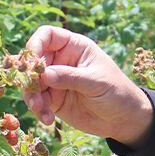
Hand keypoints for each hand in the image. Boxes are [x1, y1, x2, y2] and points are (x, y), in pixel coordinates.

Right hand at [21, 25, 153, 145]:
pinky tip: (48, 120)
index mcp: (75, 47)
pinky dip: (38, 110)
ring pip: (32, 83)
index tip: (32, 62)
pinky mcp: (53, 100)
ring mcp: (56, 81)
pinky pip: (37, 101)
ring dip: (31, 96)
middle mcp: (61, 61)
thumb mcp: (96, 82)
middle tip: (34, 91)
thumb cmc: (117, 92)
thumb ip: (71, 77)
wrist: (125, 119)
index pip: (47, 35)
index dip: (35, 44)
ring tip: (40, 109)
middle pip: (34, 61)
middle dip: (30, 76)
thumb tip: (45, 73)